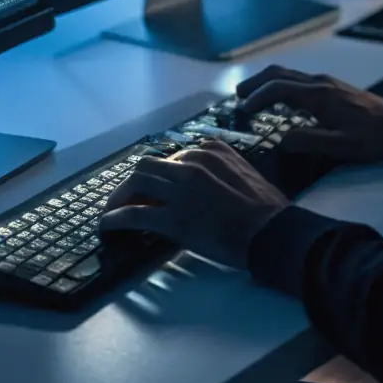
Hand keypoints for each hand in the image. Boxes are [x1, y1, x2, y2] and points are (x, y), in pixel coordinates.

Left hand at [99, 140, 287, 269]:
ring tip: (112, 211)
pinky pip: (136, 214)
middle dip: (133, 183)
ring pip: (136, 183)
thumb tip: (203, 186)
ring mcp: (181, 189)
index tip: (154, 190)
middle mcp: (192, 162)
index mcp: (210, 150)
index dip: (159, 175)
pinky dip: (117, 219)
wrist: (274, 233)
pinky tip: (108, 226)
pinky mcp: (175, 218)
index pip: (172, 157)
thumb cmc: (268, 210)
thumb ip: (220, 171)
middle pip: (148, 166)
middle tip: (126, 199)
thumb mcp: (244, 174)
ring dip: (120, 197)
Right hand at [236, 65, 382, 161]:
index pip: (278, 88)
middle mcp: (318, 82)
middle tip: (238, 96)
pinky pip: (297, 78)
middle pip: (279, 73)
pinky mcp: (331, 85)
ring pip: (288, 73)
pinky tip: (279, 98)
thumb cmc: (370, 137)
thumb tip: (280, 139)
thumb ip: (309, 141)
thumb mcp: (340, 146)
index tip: (243, 108)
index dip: (257, 96)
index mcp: (318, 95)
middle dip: (256, 82)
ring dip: (267, 81)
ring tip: (252, 95)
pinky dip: (280, 83)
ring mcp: (325, 81)